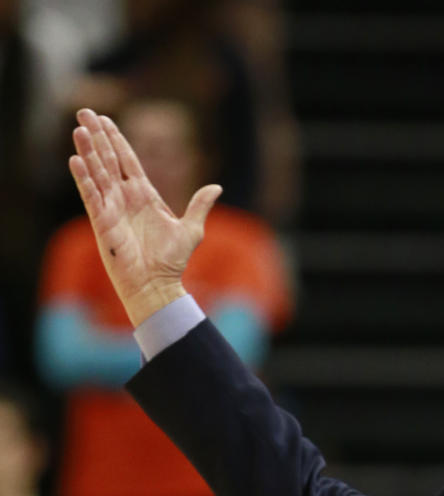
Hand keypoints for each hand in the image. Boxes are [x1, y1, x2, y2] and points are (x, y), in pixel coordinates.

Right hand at [69, 109, 221, 327]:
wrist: (157, 285)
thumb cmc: (172, 261)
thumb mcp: (191, 229)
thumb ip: (199, 206)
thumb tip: (217, 188)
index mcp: (144, 195)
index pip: (127, 160)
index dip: (117, 139)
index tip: (106, 119)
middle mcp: (125, 198)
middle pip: (108, 159)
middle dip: (97, 135)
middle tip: (84, 111)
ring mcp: (112, 208)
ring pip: (96, 172)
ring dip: (87, 150)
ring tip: (79, 128)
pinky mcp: (102, 222)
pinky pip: (90, 195)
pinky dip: (83, 178)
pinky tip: (76, 159)